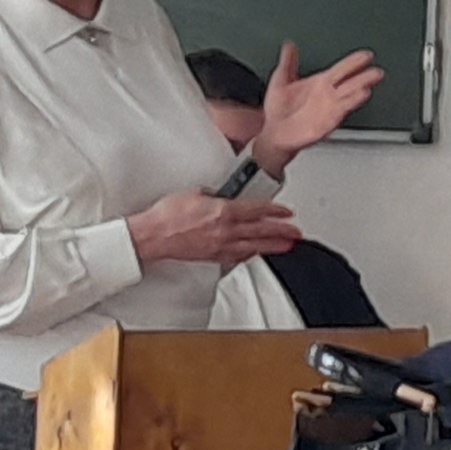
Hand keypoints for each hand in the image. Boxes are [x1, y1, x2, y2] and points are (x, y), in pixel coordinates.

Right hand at [126, 189, 306, 270]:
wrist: (154, 235)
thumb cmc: (168, 215)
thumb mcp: (193, 193)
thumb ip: (211, 194)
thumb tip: (218, 195)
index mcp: (223, 211)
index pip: (256, 211)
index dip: (275, 211)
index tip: (287, 212)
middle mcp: (225, 230)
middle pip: (261, 230)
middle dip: (282, 231)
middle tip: (296, 232)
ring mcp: (220, 245)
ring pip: (253, 246)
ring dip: (272, 246)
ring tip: (287, 246)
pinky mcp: (212, 256)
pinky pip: (238, 256)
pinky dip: (251, 254)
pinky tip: (257, 254)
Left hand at [251, 42, 382, 167]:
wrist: (273, 133)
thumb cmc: (278, 110)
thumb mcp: (280, 80)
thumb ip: (288, 62)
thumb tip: (289, 46)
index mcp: (320, 83)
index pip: (341, 69)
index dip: (353, 62)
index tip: (366, 55)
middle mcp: (328, 94)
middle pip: (351, 81)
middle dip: (364, 75)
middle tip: (376, 69)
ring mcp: (330, 108)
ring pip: (350, 94)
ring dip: (362, 87)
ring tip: (371, 80)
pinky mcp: (328, 121)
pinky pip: (342, 109)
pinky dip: (352, 102)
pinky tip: (361, 95)